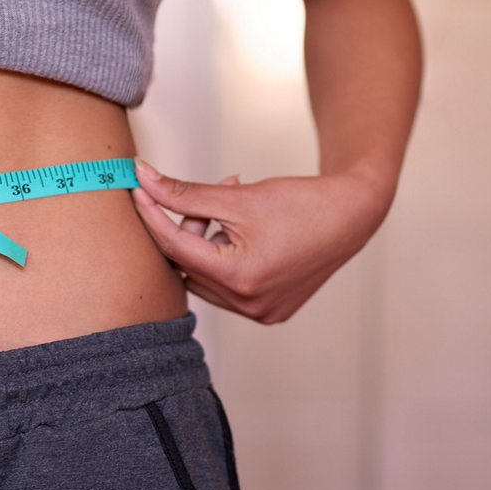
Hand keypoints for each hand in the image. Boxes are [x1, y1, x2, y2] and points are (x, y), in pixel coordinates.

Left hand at [131, 158, 393, 323]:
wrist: (352, 216)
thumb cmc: (302, 203)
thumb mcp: (239, 196)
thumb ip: (186, 193)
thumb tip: (143, 177)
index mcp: (239, 277)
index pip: (176, 248)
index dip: (153, 215)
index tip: (138, 189)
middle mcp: (248, 304)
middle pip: (189, 267)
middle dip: (187, 230)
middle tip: (204, 200)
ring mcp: (260, 312)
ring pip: (205, 279)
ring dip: (205, 246)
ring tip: (230, 214)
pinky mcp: (270, 311)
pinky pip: (228, 288)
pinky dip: (224, 261)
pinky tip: (242, 236)